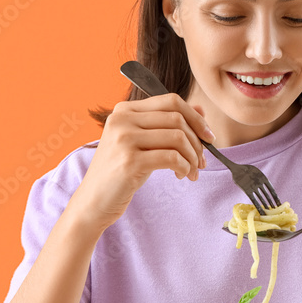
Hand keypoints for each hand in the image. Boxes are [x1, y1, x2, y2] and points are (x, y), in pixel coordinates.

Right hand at [74, 93, 214, 229]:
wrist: (93, 201)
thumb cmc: (120, 173)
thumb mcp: (141, 143)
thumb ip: (167, 125)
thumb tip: (201, 111)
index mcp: (124, 110)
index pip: (171, 101)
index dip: (196, 117)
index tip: (208, 136)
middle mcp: (122, 120)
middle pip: (177, 118)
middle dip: (197, 140)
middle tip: (202, 160)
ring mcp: (124, 139)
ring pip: (177, 137)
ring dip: (193, 156)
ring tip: (192, 171)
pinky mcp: (130, 161)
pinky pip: (172, 157)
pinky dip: (184, 167)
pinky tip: (182, 176)